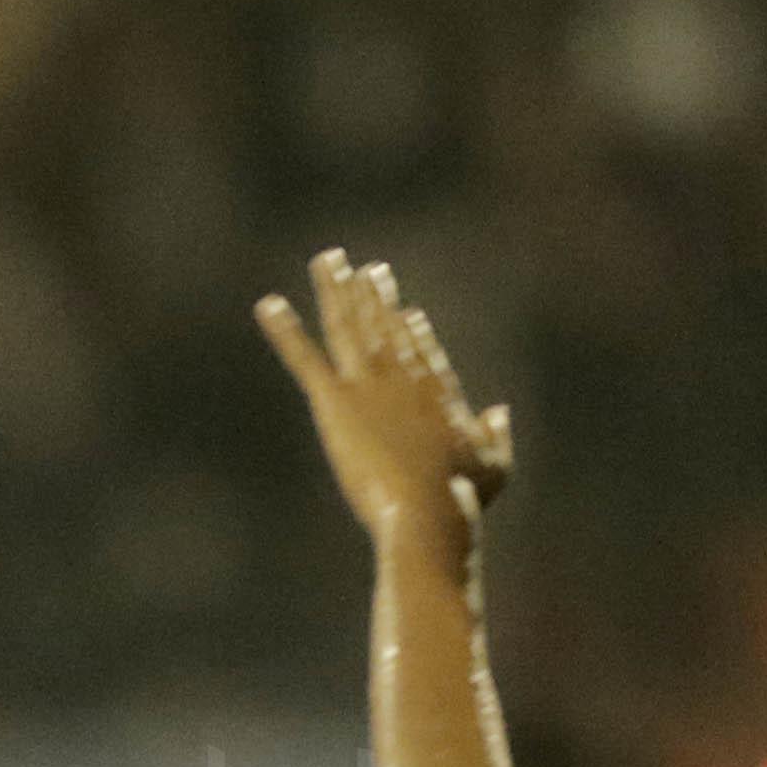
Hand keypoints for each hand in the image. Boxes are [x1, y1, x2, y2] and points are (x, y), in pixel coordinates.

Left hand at [258, 249, 514, 537]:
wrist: (425, 506)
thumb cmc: (462, 498)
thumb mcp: (495, 467)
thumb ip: (496, 435)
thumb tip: (499, 411)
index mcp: (438, 392)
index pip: (420, 351)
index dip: (411, 330)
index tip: (405, 311)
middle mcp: (402, 376)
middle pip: (384, 327)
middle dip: (374, 296)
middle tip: (367, 270)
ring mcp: (367, 383)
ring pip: (347, 327)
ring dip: (335, 290)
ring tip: (326, 260)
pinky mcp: (335, 400)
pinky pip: (304, 357)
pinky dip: (284, 331)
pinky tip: (268, 306)